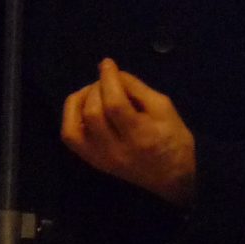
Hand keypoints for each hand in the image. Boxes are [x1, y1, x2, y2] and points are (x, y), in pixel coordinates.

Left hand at [61, 59, 196, 206]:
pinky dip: (71, 117)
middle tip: (107, 81)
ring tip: (94, 92)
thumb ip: (137, 88)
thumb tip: (113, 74)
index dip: (108, 79)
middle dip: (97, 88)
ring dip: (80, 101)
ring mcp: (100, 159)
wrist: (173, 180)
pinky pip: (70, 136)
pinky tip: (84, 107)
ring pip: (73, 127)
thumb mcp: (164, 108)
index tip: (108, 63)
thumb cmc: (174, 141)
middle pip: (93, 113)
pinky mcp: (93, 162)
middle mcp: (116, 150)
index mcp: (140, 136)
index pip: (114, 104)